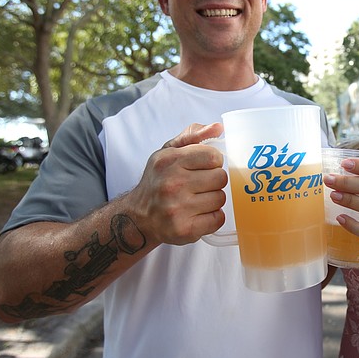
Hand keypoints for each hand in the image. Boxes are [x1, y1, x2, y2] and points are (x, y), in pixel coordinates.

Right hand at [125, 122, 227, 244]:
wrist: (137, 217)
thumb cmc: (158, 180)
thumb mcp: (168, 152)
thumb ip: (193, 135)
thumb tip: (218, 127)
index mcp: (169, 161)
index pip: (213, 156)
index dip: (212, 162)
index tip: (203, 167)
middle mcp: (172, 184)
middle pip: (220, 178)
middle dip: (214, 181)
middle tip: (200, 185)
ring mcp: (178, 209)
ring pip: (220, 198)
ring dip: (213, 199)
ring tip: (197, 199)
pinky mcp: (185, 230)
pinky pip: (218, 219)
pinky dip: (213, 217)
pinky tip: (199, 214)